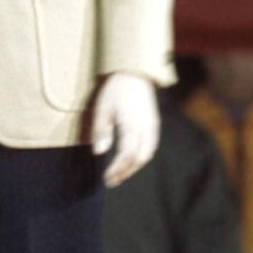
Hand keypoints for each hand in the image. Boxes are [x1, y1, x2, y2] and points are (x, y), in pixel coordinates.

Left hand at [91, 71, 158, 186]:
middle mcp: (146, 129)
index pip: (127, 156)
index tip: (107, 178)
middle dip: (125, 172)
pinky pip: (150, 147)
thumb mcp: (102, 108)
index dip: (117, 170)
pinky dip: (141, 157)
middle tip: (112, 181)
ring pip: (147, 155)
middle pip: (139, 159)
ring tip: (120, 173)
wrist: (135, 72)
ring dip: (134, 167)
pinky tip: (131, 160)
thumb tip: (99, 152)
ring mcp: (152, 127)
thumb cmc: (116, 89)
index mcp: (132, 126)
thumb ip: (101, 131)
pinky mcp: (154, 124)